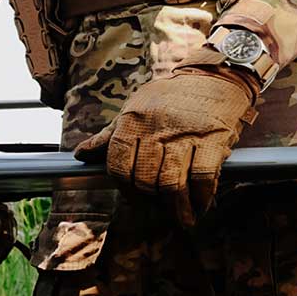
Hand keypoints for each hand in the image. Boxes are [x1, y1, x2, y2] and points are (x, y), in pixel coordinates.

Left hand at [73, 64, 258, 225]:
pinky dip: (202, 197)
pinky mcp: (213, 138)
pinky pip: (203, 177)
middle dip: (152, 202)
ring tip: (183, 217)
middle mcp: (157, 126)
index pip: (117, 164)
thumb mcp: (136, 107)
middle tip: (160, 209)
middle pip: (145, 180)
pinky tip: (201, 204)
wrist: (215, 77)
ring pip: (172, 183)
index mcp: (134, 119)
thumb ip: (110, 134)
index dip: (124, 188)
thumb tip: (81, 154)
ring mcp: (186, 133)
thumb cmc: (171, 97)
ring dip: (178, 208)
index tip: (134, 199)